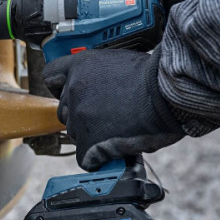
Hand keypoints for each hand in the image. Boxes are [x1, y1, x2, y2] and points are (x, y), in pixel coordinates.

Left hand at [42, 47, 183, 170]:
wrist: (168, 94)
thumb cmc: (156, 78)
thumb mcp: (121, 62)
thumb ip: (100, 74)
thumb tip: (98, 89)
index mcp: (81, 65)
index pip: (51, 76)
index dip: (61, 88)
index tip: (73, 94)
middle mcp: (74, 88)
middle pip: (64, 110)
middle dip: (82, 116)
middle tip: (107, 118)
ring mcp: (79, 114)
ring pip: (74, 134)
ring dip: (92, 136)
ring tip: (117, 131)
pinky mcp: (88, 139)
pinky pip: (84, 157)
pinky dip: (99, 158)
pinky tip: (114, 150)